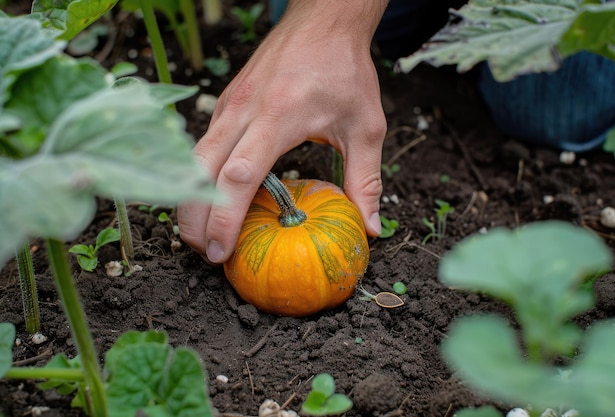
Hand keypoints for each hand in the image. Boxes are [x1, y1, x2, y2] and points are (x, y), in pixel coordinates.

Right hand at [178, 1, 387, 263]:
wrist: (322, 20)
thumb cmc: (345, 71)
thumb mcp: (365, 127)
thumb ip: (366, 179)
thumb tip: (371, 228)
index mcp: (278, 117)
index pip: (239, 176)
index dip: (224, 219)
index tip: (220, 253)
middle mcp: (243, 111)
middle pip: (200, 171)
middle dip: (193, 217)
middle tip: (202, 254)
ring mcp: (229, 104)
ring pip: (193, 158)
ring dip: (189, 197)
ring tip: (198, 232)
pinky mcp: (225, 101)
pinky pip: (203, 144)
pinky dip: (198, 175)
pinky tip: (209, 197)